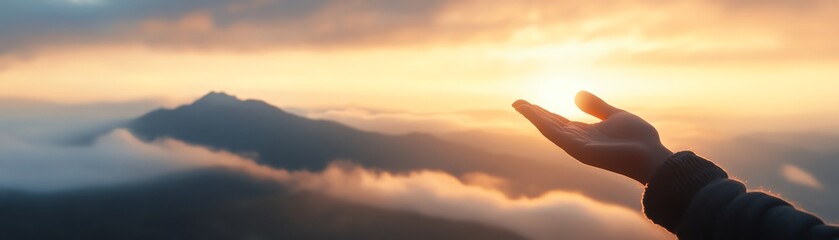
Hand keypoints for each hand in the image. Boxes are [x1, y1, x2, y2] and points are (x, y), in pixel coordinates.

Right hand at [513, 91, 671, 183]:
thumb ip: (596, 106)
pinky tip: (534, 113)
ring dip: (534, 117)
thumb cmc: (638, 140)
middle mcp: (577, 141)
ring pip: (549, 129)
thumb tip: (576, 94)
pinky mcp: (580, 150)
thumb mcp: (615, 115)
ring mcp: (577, 147)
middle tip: (516, 103)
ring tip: (519, 105)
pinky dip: (543, 123)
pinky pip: (557, 134)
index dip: (543, 112)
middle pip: (549, 125)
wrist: (651, 156)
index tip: (528, 103)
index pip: (558, 121)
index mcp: (584, 134)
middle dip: (533, 114)